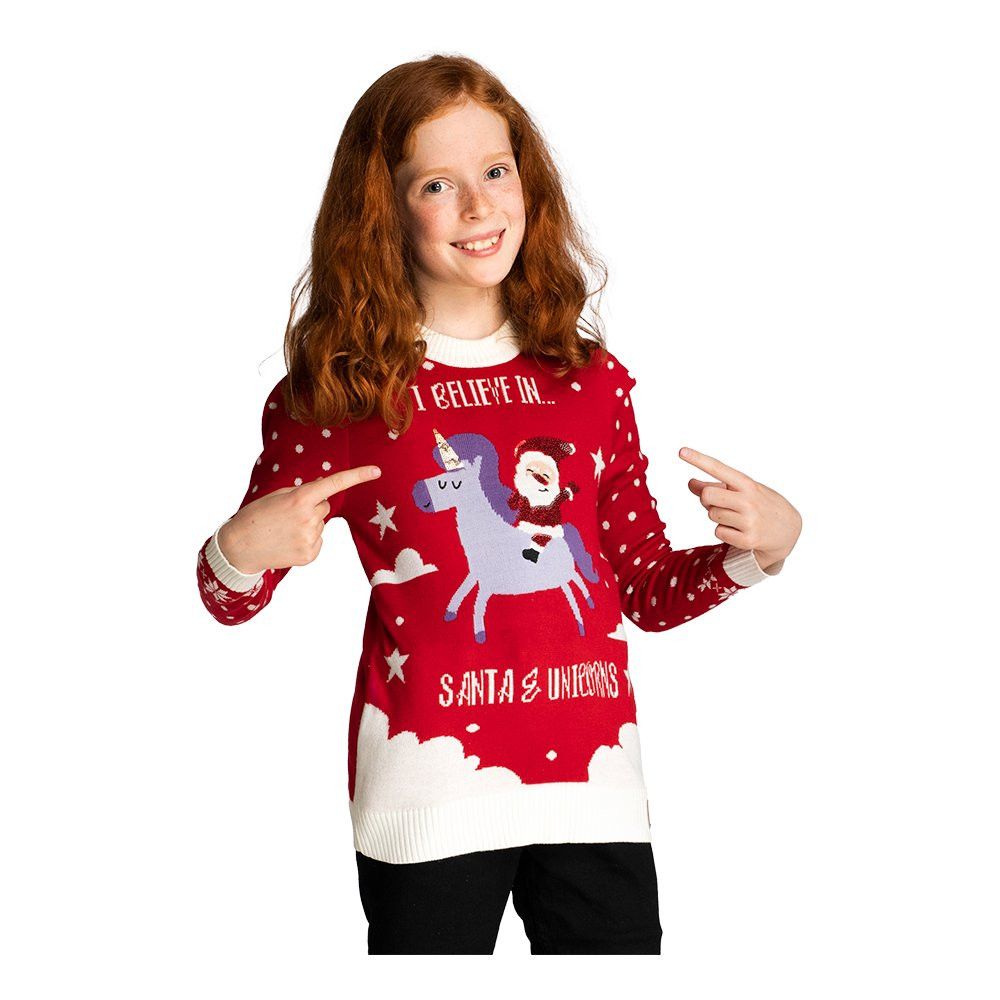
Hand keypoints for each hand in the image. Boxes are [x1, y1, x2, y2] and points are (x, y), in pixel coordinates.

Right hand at [218, 465, 380, 573]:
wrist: (240, 547)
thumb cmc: (256, 516)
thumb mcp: (277, 496)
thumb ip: (303, 492)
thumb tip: (323, 490)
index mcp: (300, 498)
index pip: (334, 484)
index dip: (357, 476)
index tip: (376, 471)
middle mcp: (309, 518)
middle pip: (325, 506)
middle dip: (312, 507)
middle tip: (288, 515)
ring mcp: (310, 538)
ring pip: (321, 524)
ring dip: (308, 524)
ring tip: (284, 530)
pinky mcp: (310, 555)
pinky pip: (318, 541)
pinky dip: (307, 540)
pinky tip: (289, 542)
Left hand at [678, 447, 800, 570]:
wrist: (788, 530)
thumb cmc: (760, 505)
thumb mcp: (744, 490)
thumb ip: (716, 486)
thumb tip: (690, 483)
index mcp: (747, 484)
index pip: (719, 468)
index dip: (698, 459)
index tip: (681, 451)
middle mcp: (749, 500)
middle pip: (708, 495)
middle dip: (706, 499)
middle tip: (717, 502)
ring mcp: (749, 521)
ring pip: (712, 515)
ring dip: (717, 516)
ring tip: (735, 517)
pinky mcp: (747, 540)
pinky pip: (718, 532)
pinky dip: (723, 531)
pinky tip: (739, 530)